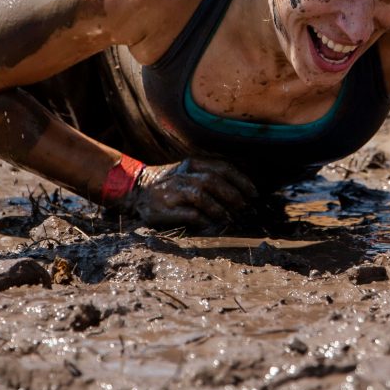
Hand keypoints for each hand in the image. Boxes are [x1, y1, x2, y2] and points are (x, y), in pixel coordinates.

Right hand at [122, 158, 258, 230]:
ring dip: (218, 208)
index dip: (241, 181)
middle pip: (213, 181)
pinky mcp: (165, 208)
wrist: (136, 191)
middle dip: (232, 194)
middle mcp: (183, 175)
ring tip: (228, 217)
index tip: (253, 193)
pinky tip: (210, 225)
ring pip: (201, 195)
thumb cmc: (169, 184)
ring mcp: (173, 191)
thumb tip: (240, 191)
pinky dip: (202, 219)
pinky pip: (188, 213)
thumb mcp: (188, 173)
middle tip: (244, 207)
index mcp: (192, 165)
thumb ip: (210, 177)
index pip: (222, 168)